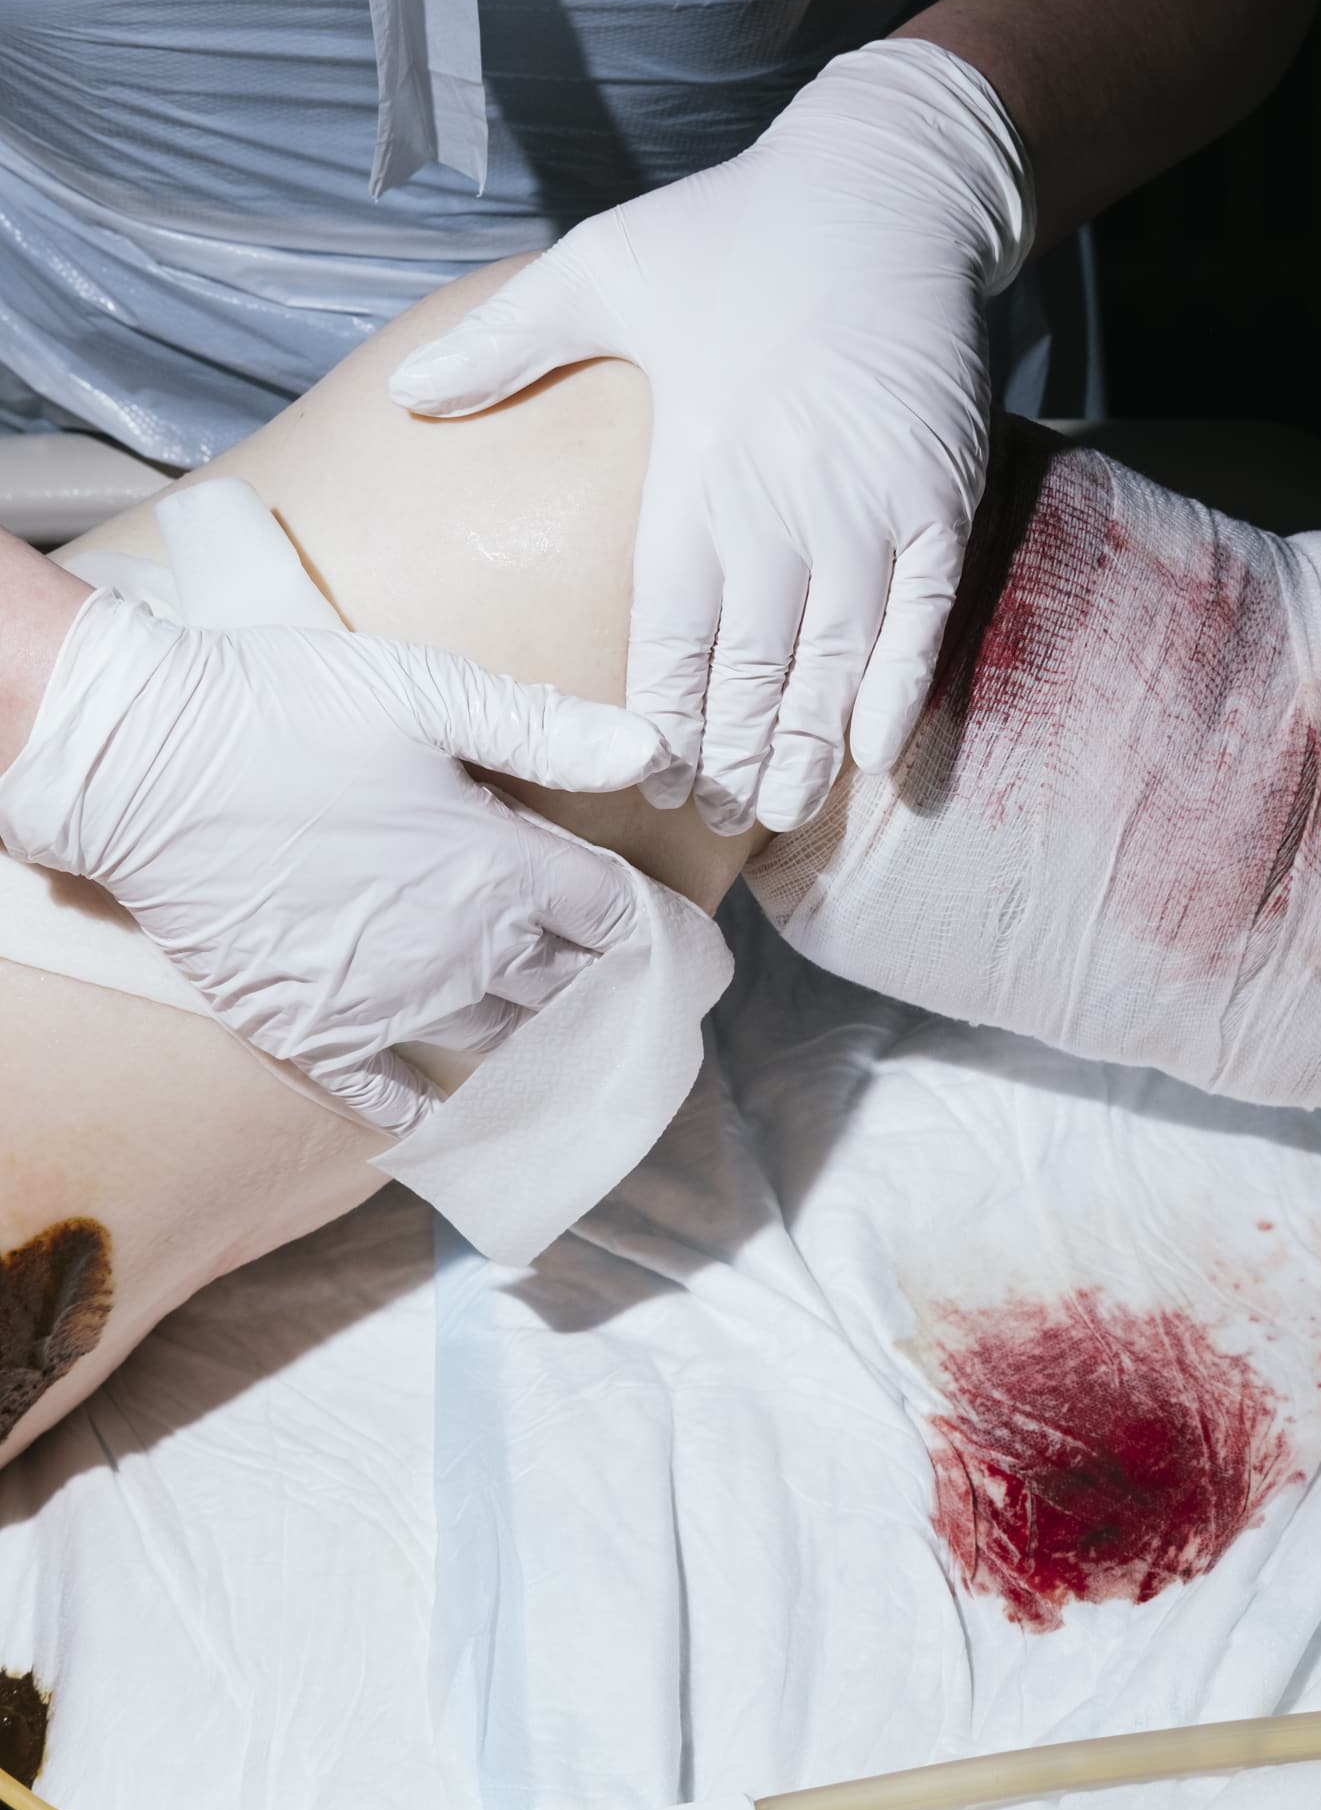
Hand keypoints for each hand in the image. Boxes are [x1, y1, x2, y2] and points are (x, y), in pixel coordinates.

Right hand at [0, 590, 667, 1136]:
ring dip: (547, 1056)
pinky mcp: (313, 1033)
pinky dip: (436, 1112)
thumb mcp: (427, 690)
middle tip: (650, 1015)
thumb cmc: (287, 709)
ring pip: (502, 1049)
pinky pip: (391, 1097)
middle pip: (573, 992)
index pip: (618, 919)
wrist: (142, 762)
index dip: (663, 936)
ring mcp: (389, 1001)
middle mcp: (462, 948)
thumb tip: (659, 752)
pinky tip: (463, 1120)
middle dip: (619, 1000)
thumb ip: (546, 730)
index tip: (690, 953)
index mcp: (501, 863)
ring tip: (583, 1065)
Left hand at [389, 39, 1033, 835]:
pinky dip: (898, 691)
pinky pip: (920, 620)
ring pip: (833, 662)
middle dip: (730, 753)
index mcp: (693, 474)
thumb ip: (506, 344)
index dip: (663, 718)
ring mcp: (868, 510)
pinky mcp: (938, 500)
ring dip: (807, 746)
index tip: (653, 781)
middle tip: (711, 817)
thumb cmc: (736, 230)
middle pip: (751, 669)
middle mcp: (780, 508)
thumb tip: (406, 396)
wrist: (888, 185)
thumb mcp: (601, 266)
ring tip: (780, 810)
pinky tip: (876, 756)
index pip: (671, 634)